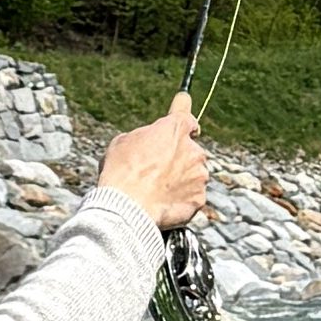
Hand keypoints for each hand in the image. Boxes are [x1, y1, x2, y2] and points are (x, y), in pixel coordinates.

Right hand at [96, 89, 210, 233]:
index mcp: (175, 129)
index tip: (186, 114)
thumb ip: (145, 137)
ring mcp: (199, 175)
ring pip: (193, 174)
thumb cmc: (121, 172)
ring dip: (181, 179)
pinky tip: (163, 203)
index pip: (186, 117)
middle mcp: (193, 149)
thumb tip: (148, 142)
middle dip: (177, 157)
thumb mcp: (123, 142)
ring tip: (156, 190)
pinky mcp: (199, 199)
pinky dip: (182, 199)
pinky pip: (193, 196)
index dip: (184, 117)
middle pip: (190, 150)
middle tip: (155, 170)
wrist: (126, 207)